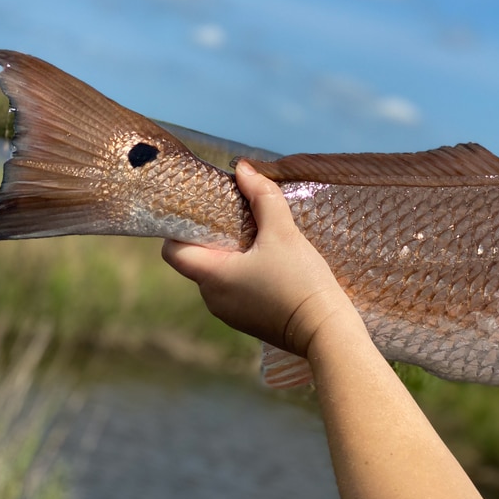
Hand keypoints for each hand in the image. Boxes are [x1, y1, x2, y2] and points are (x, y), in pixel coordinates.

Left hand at [162, 161, 355, 356]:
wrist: (326, 330)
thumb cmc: (300, 281)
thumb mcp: (283, 233)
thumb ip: (262, 196)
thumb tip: (243, 168)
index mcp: (212, 276)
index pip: (172, 251)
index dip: (181, 228)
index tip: (204, 212)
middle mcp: (212, 298)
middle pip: (198, 260)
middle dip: (214, 238)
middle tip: (239, 218)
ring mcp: (229, 314)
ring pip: (219, 275)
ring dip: (233, 256)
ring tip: (261, 240)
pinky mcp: (248, 322)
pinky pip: (236, 290)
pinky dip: (246, 274)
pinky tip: (273, 264)